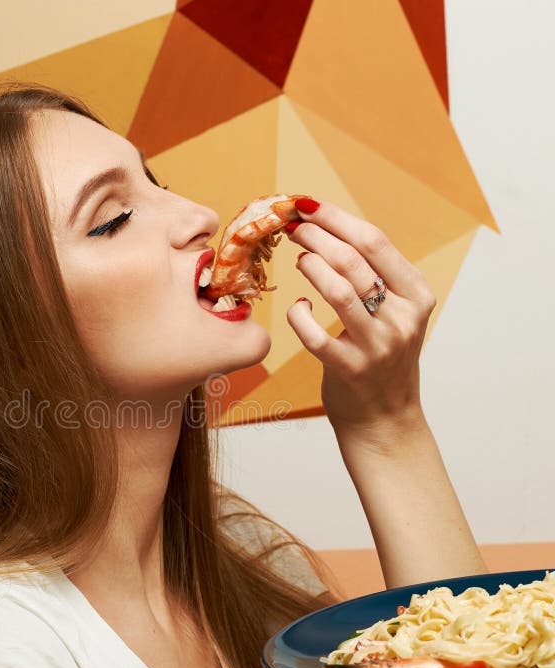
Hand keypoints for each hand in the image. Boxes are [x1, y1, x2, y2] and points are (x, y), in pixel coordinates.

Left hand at [284, 198, 436, 435]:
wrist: (385, 420)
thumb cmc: (381, 359)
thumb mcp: (394, 314)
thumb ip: (375, 278)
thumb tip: (331, 229)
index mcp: (417, 295)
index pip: (375, 241)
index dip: (336, 218)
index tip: (307, 205)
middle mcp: (402, 318)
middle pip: (354, 259)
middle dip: (316, 235)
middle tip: (291, 226)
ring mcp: (378, 345)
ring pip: (339, 289)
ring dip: (310, 265)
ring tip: (299, 258)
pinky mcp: (350, 370)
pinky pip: (314, 334)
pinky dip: (298, 316)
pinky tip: (298, 308)